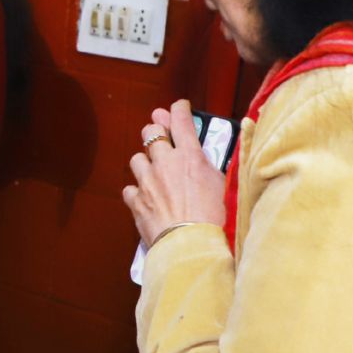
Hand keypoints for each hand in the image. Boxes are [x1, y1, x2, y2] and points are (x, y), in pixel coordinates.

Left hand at [122, 100, 226, 248]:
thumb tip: (207, 158)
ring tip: (154, 173)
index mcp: (190, 157)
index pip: (181, 121)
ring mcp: (147, 180)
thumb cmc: (213, 219)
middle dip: (155, 132)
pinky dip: (136, 192)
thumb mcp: (222, 186)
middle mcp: (165, 163)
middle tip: (160, 136)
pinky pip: (130, 188)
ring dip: (145, 163)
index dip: (178, 110)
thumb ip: (211, 166)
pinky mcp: (136, 200)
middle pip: (151, 132)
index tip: (178, 107)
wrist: (190, 244)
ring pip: (137, 158)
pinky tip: (145, 198)